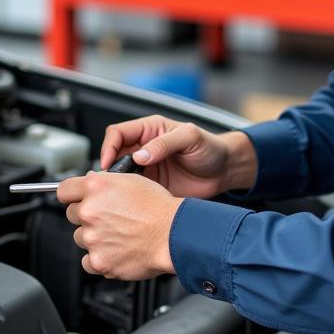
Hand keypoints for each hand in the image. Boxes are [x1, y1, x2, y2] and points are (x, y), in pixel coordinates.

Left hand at [56, 171, 182, 279]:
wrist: (174, 235)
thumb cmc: (160, 209)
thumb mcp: (133, 181)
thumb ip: (105, 182)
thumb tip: (90, 183)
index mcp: (95, 188)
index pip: (64, 190)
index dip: (72, 195)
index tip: (75, 199)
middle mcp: (90, 211)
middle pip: (72, 215)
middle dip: (87, 216)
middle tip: (109, 219)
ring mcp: (92, 238)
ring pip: (80, 238)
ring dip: (94, 238)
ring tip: (118, 235)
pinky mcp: (98, 261)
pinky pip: (87, 262)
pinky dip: (99, 259)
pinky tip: (115, 251)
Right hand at [99, 115, 256, 197]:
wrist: (225, 172)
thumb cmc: (210, 148)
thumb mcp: (190, 138)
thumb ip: (164, 143)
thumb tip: (140, 155)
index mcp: (149, 130)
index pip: (117, 134)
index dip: (109, 147)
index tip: (108, 163)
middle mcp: (144, 149)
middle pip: (114, 156)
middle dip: (109, 168)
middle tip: (111, 182)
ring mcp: (146, 170)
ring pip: (120, 176)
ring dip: (117, 185)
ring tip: (120, 193)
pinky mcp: (151, 188)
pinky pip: (133, 192)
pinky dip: (128, 198)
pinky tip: (132, 203)